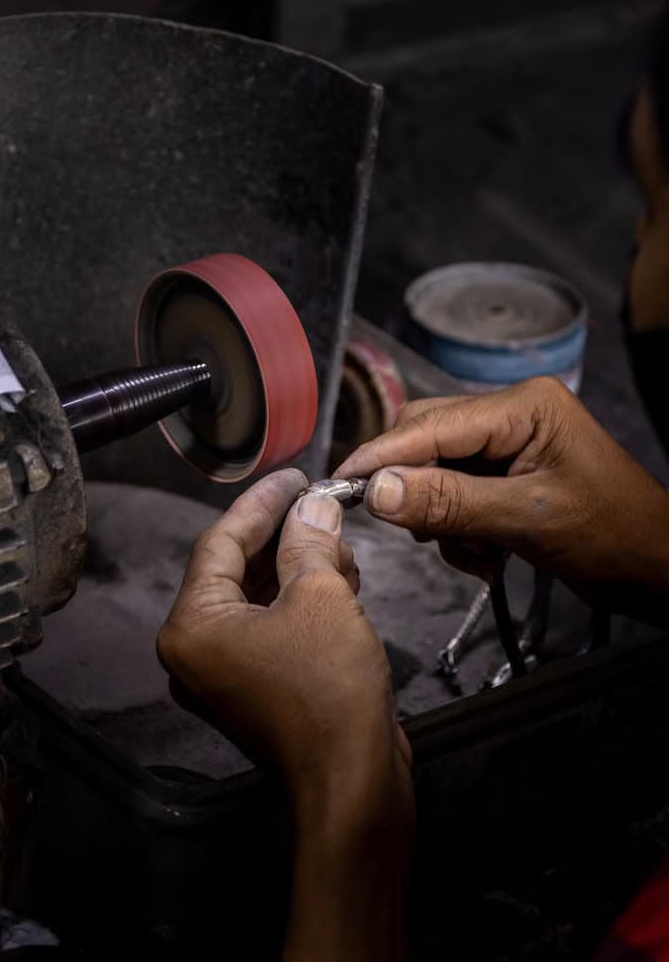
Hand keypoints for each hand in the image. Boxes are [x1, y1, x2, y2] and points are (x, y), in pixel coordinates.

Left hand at [157, 469, 412, 960]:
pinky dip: (303, 600)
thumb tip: (312, 506)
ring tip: (341, 546)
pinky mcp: (259, 688)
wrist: (354, 782)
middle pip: (237, 569)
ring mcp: (226, 674)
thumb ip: (309, 541)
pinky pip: (273, 626)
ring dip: (300, 566)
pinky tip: (340, 582)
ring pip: (260, 597)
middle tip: (323, 506)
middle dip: (285, 535)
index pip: (220, 542)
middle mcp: (197, 650)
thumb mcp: (320, 596)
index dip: (261, 502)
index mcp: (192, 626)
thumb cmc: (329, 687)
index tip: (294, 475)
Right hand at [336, 377, 668, 613]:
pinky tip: (490, 557)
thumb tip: (378, 492)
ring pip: (435, 473)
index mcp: (524, 406)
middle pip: (426, 441)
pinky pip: (454, 496)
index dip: (382, 455)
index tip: (339, 485)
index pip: (432, 424)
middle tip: (426, 535)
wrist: (658, 570)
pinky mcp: (505, 476)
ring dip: (444, 520)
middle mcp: (510, 415)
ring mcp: (508, 446)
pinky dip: (460, 532)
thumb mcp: (528, 520)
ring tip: (482, 553)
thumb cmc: (613, 536)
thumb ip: (450, 503)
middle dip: (421, 493)